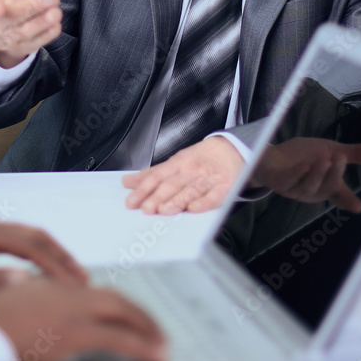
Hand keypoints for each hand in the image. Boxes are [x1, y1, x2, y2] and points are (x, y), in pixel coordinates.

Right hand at [0, 0, 61, 67]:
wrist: (2, 25)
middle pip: (15, 17)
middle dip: (34, 8)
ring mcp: (11, 35)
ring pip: (27, 32)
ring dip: (43, 23)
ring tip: (57, 11)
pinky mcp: (24, 46)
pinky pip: (36, 43)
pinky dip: (47, 35)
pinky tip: (57, 24)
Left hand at [0, 218, 87, 303]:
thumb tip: (27, 282)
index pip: (29, 245)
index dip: (54, 265)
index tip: (73, 285)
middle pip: (36, 235)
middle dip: (61, 257)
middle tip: (84, 280)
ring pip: (30, 238)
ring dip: (53, 255)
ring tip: (74, 277)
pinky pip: (20, 244)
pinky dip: (39, 256)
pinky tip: (48, 273)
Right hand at [0, 279, 166, 360]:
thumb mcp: (12, 317)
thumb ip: (34, 313)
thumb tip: (52, 325)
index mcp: (48, 287)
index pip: (92, 292)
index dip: (116, 305)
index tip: (130, 318)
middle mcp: (63, 292)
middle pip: (113, 298)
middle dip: (139, 315)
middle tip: (156, 331)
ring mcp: (70, 310)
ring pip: (121, 313)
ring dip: (145, 327)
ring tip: (161, 344)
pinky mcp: (74, 332)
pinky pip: (119, 338)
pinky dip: (142, 345)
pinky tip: (156, 355)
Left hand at [123, 137, 244, 214]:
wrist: (232, 149)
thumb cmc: (201, 158)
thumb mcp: (175, 161)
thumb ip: (152, 173)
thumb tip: (128, 182)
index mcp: (178, 163)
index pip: (157, 176)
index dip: (143, 189)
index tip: (131, 201)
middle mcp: (191, 170)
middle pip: (172, 185)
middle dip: (157, 197)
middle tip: (144, 209)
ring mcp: (208, 178)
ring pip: (190, 190)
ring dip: (176, 200)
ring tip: (163, 210)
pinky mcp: (224, 187)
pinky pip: (213, 197)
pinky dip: (203, 203)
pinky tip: (193, 209)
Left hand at [251, 138, 360, 213]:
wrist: (273, 156)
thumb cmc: (304, 157)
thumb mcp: (332, 151)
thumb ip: (357, 154)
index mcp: (327, 187)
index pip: (341, 195)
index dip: (349, 200)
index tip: (359, 207)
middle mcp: (313, 192)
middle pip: (327, 188)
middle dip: (334, 175)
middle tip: (341, 158)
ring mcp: (295, 189)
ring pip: (309, 186)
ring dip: (317, 173)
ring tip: (325, 159)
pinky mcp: (279, 182)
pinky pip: (289, 180)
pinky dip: (297, 173)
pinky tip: (304, 164)